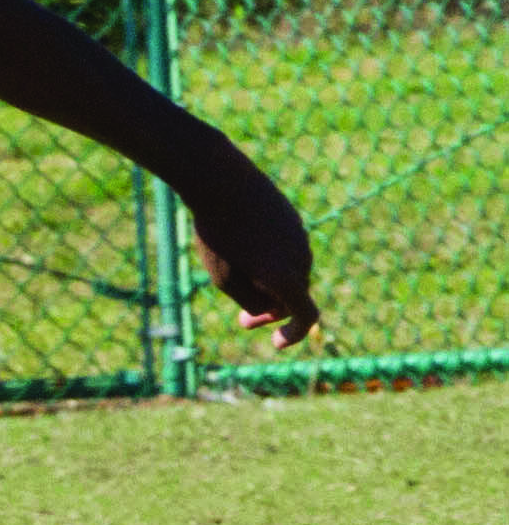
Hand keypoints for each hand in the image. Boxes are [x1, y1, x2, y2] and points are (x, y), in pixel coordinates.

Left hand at [189, 171, 319, 346]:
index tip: (277, 343)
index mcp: (287, 278)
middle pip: (292, 296)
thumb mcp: (224, 278)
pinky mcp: (292, 220)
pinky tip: (242, 251)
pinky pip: (284, 250)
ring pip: (289, 272)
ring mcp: (299, 237)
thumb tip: (271, 307)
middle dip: (270, 311)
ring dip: (269, 284)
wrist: (222, 182)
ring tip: (237, 282)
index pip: (306, 316)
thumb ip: (250, 299)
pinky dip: (269, 261)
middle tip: (243, 321)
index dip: (295, 334)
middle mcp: (301, 258)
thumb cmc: (217, 234)